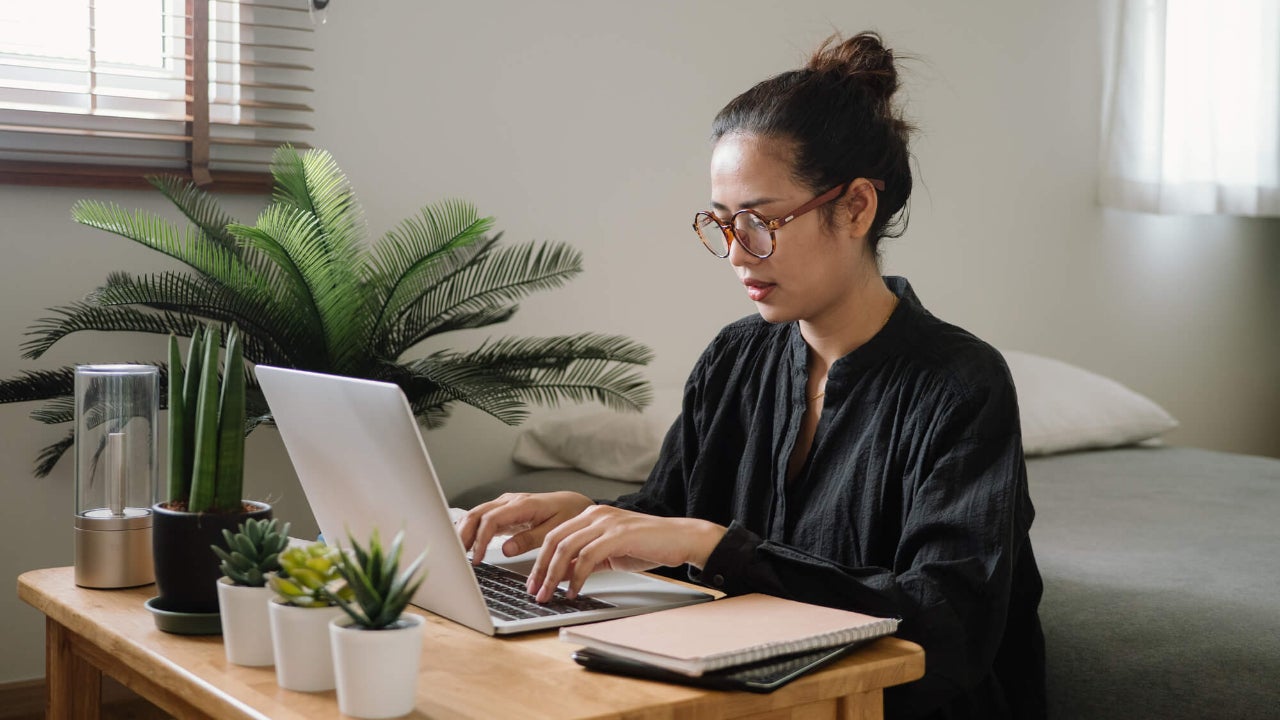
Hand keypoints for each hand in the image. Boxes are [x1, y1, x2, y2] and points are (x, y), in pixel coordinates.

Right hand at [456, 491, 593, 564]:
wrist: (574, 504)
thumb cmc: (567, 515)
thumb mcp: (553, 531)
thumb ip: (530, 540)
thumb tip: (506, 550)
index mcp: (522, 504)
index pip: (491, 519)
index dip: (480, 539)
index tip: (477, 558)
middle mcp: (510, 501)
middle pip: (477, 514)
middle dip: (464, 534)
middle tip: (457, 556)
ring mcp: (505, 505)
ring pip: (476, 514)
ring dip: (463, 531)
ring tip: (456, 552)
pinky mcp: (503, 511)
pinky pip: (481, 517)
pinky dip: (470, 529)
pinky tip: (463, 542)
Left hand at [525, 505, 725, 601]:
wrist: (681, 538)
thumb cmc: (650, 545)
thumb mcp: (612, 552)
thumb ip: (588, 560)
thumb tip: (564, 575)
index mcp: (592, 515)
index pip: (554, 535)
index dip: (540, 560)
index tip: (534, 581)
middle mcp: (596, 514)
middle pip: (554, 540)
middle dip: (541, 569)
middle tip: (535, 591)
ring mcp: (607, 522)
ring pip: (567, 548)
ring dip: (554, 575)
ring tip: (549, 595)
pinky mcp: (618, 535)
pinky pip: (588, 557)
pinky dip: (577, 577)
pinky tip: (574, 591)